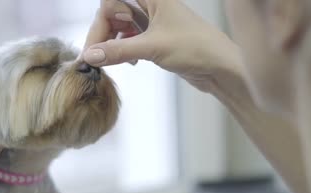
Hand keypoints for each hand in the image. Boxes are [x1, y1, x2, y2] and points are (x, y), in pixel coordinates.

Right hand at [83, 0, 244, 93]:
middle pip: (112, 13)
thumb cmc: (196, 48)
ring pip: (118, 27)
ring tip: (111, 62)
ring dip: (111, 44)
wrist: (220, 68)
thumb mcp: (153, 48)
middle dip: (102, 36)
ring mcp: (151, 21)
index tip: (94, 45)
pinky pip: (128, 39)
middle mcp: (150, 4)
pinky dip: (123, 50)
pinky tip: (130, 62)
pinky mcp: (153, 37)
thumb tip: (90, 56)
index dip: (102, 21)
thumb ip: (118, 51)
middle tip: (95, 59)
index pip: (112, 1)